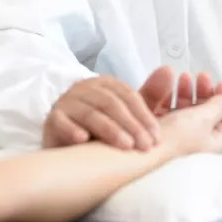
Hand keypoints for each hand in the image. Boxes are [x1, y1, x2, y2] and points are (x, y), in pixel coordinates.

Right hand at [43, 67, 175, 150]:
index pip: (127, 95)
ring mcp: (66, 103)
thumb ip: (150, 96)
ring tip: (125, 146)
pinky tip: (84, 141)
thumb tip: (169, 70)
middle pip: (111, 103)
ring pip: (90, 113)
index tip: (157, 137)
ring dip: (109, 130)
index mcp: (105, 85)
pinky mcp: (51, 119)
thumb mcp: (127, 116)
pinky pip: (62, 123)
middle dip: (131, 125)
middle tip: (145, 146)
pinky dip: (73, 130)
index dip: (144, 115)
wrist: (67, 152)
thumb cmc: (101, 133)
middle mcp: (84, 89)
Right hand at [157, 83, 221, 156]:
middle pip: (203, 114)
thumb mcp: (203, 119)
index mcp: (209, 143)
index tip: (220, 86)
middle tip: (201, 77)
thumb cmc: (174, 141)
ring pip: (183, 109)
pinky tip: (166, 83)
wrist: (140, 147)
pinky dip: (167, 95)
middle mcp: (192, 140)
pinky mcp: (155, 128)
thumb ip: (217, 107)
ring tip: (183, 77)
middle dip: (203, 92)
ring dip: (185, 91)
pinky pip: (165, 108)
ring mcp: (173, 134)